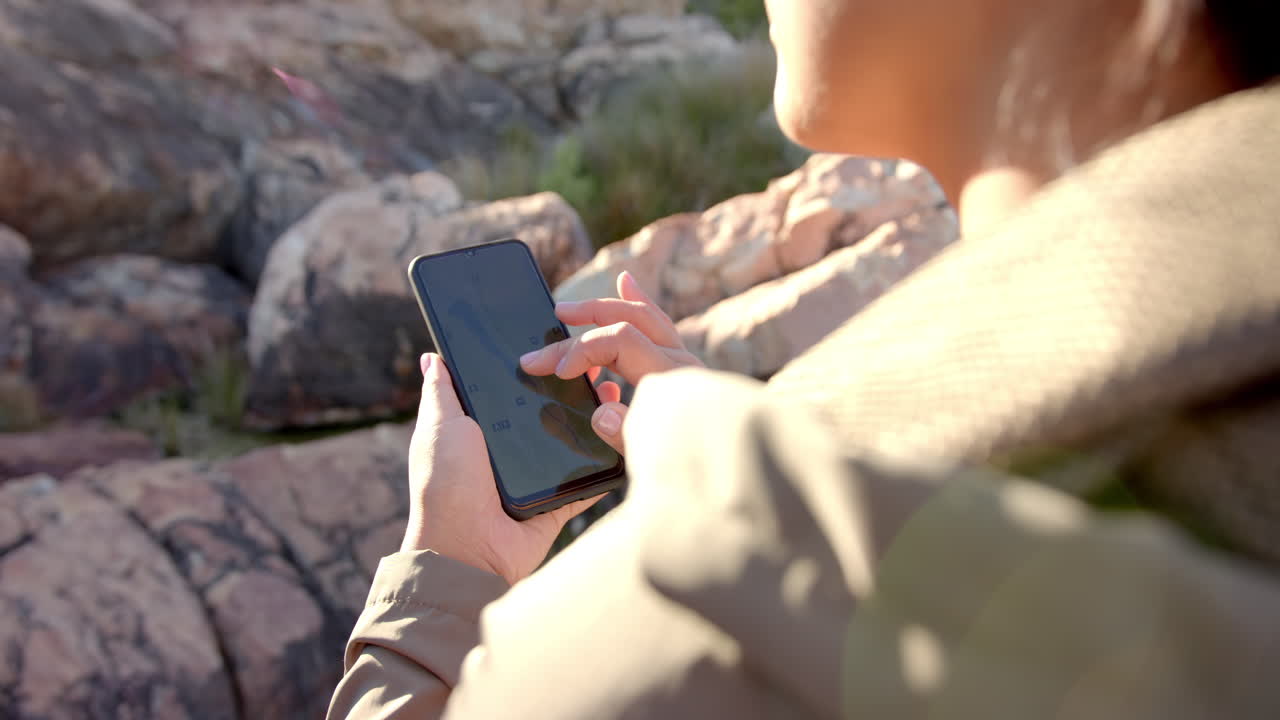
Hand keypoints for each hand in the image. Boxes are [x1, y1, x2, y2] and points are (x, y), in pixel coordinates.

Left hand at [402, 353, 599, 584]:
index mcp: (483, 432)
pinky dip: (605, 463)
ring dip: (595, 419)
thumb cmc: (445, 484)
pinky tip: (625, 432)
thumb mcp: (439, 428)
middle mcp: (511, 452)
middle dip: (572, 389)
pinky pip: (588, 481)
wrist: (466, 548)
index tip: (560, 344)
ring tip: (615, 390)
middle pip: (549, 413)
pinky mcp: (557, 503)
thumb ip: (441, 394)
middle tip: (597, 365)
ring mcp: (536, 478)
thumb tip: (432, 358)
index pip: (514, 392)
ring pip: (573, 442)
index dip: (535, 369)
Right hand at [519, 271, 702, 454]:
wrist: (729, 464)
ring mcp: (684, 360)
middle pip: (631, 318)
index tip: (555, 373)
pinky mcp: (682, 366)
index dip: (584, 350)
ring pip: (645, 315)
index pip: (621, 341)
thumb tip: (602, 412)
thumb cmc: (693, 461)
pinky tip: (625, 283)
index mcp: (671, 380)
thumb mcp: (656, 458)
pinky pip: (658, 325)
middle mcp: (681, 362)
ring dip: (606, 307)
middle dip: (587, 316)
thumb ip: (627, 435)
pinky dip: (638, 304)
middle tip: (553, 321)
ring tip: (572, 309)